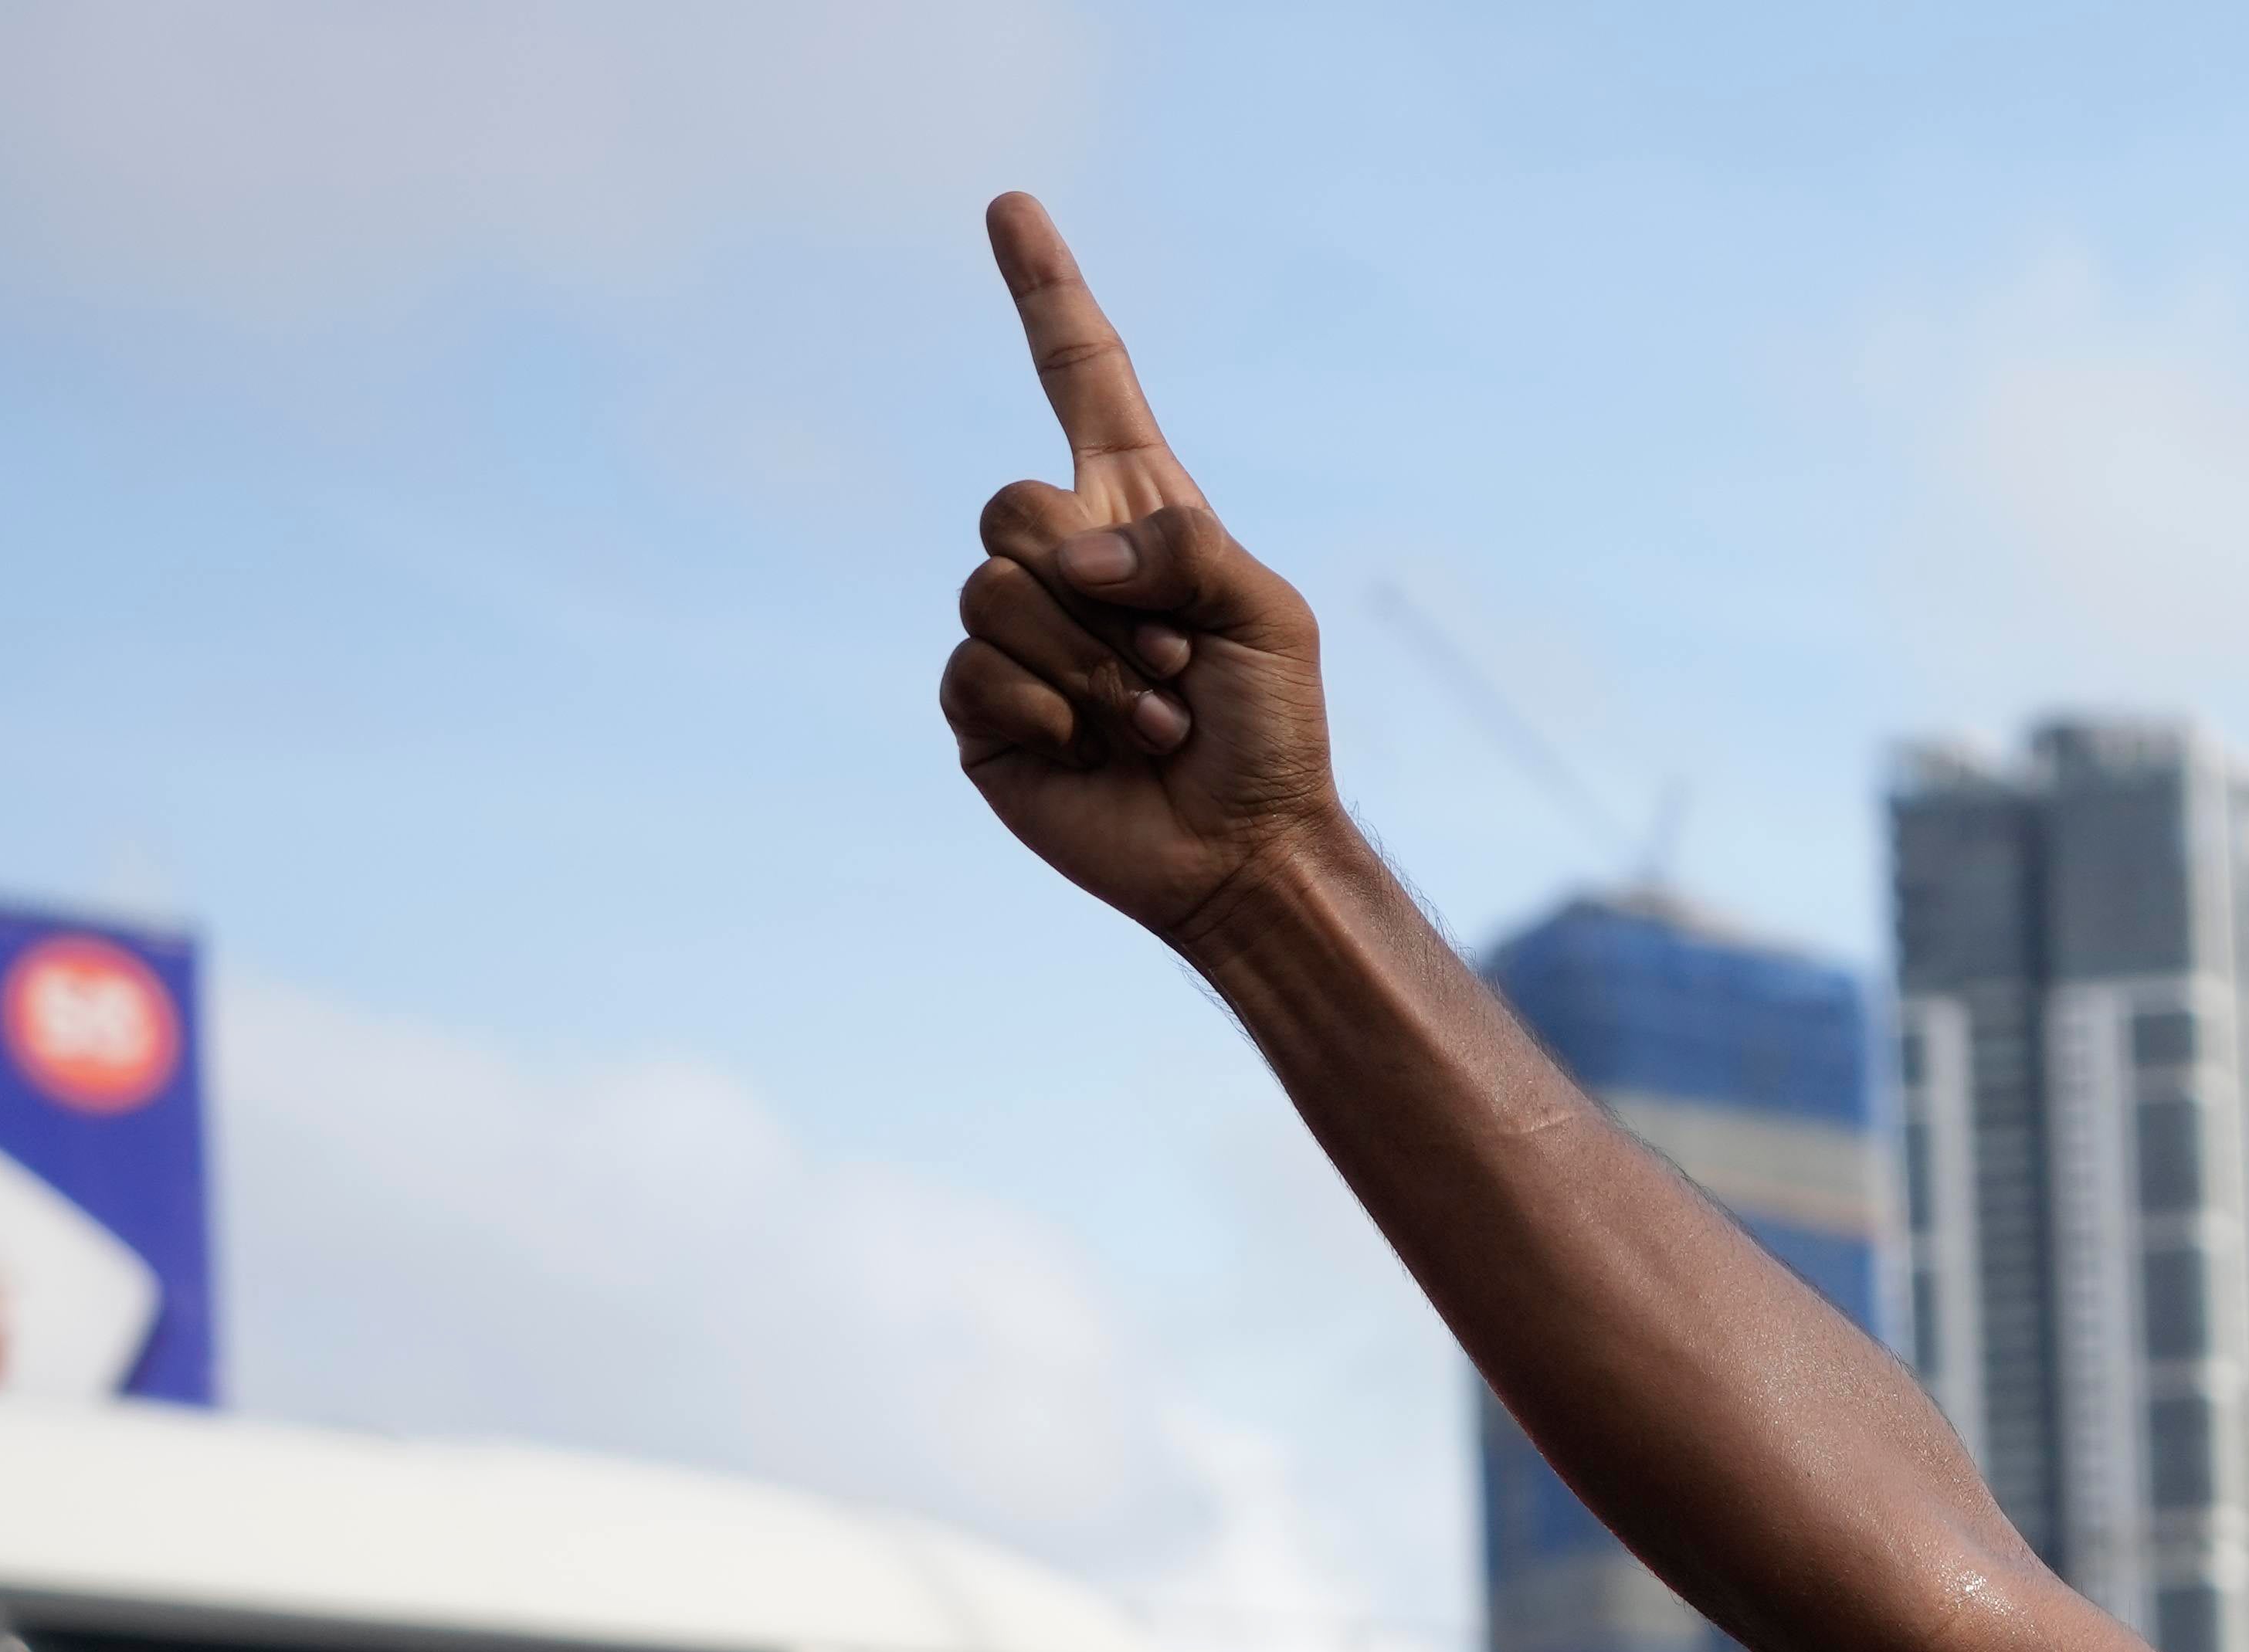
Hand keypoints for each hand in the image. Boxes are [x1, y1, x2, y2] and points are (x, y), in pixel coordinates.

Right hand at [942, 195, 1338, 949]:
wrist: (1244, 847)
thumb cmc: (1272, 731)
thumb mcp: (1269, 614)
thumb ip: (1185, 547)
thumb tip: (1072, 555)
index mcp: (1139, 514)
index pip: (1082, 378)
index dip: (1047, 294)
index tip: (1013, 206)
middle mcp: (1068, 560)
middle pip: (1013, 506)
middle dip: (1104, 595)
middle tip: (1177, 664)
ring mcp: (1017, 630)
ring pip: (995, 593)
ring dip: (1094, 668)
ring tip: (1154, 719)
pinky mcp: (982, 706)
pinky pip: (976, 671)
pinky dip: (1050, 711)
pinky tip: (1092, 750)